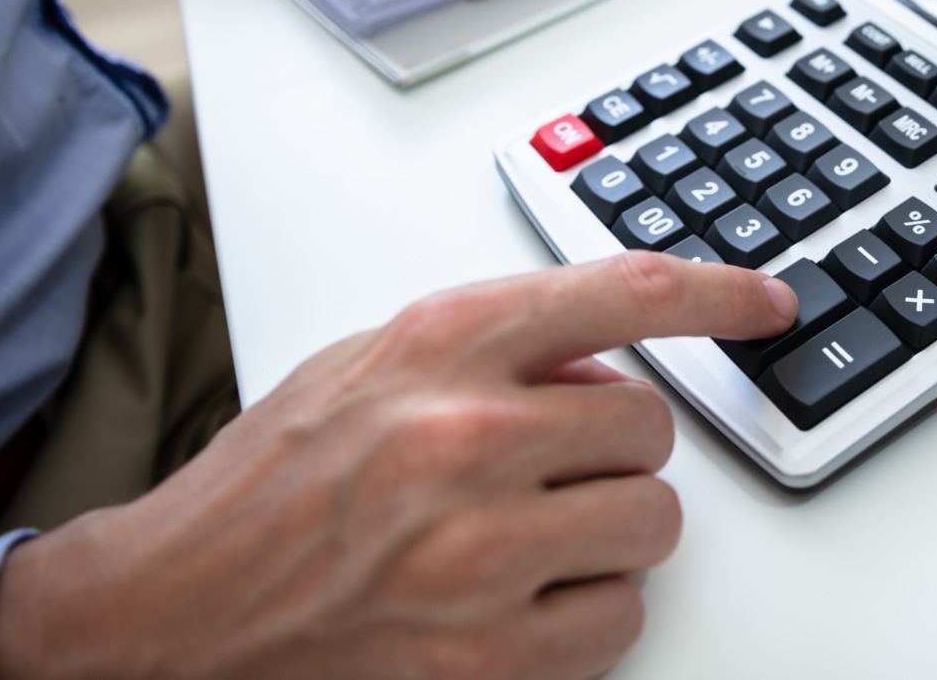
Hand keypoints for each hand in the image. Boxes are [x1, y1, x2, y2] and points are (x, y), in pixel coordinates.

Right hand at [0, 252, 795, 679]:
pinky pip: (620, 621)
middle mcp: (467, 439)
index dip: (719, 294)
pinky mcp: (486, 659)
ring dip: (608, 531)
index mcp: (437, 346)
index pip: (623, 294)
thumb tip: (602, 357)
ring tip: (524, 538)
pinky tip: (515, 602)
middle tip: (552, 467)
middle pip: (652, 427)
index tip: (767, 304)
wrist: (168, 615)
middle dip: (616, 449)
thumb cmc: (262, 489)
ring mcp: (480, 555)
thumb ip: (486, 345)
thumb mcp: (364, 366)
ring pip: (652, 525)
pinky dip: (587, 613)